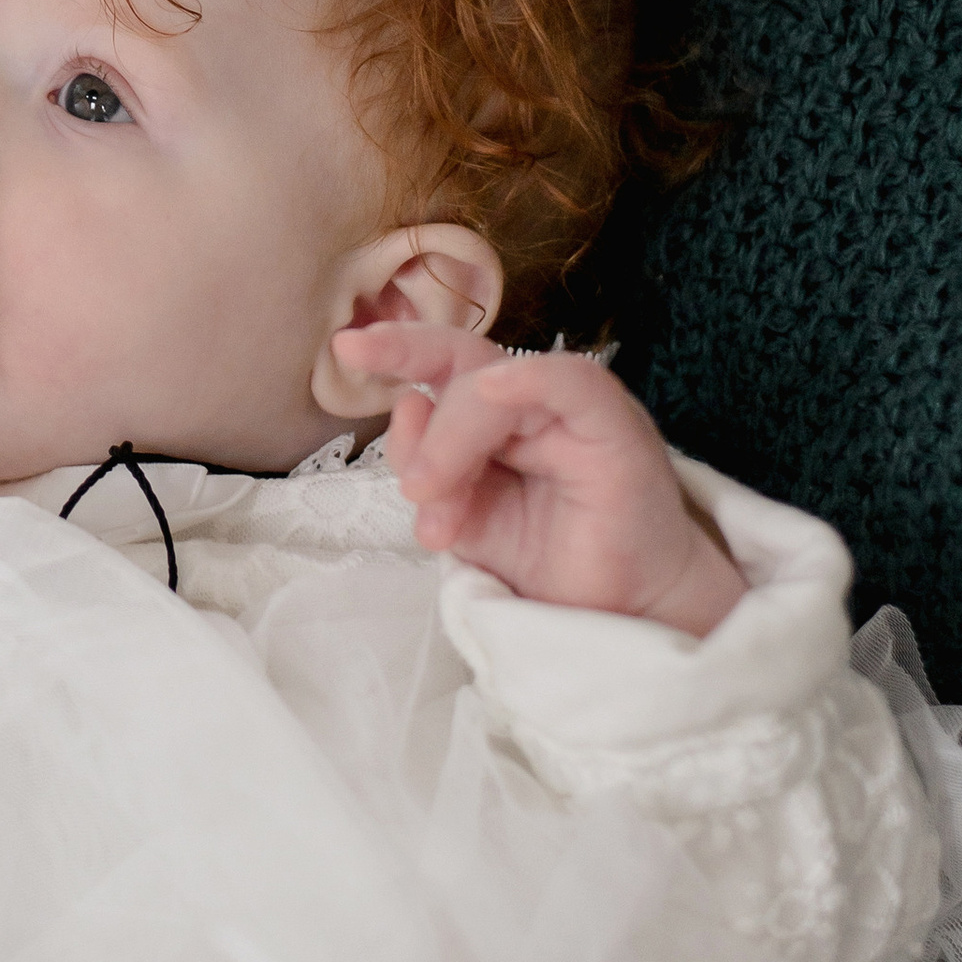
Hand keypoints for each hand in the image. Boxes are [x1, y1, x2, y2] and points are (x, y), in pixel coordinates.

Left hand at [336, 323, 738, 635]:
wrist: (617, 613)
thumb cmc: (546, 559)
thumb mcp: (464, 516)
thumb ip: (428, 466)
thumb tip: (405, 408)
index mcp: (496, 413)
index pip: (441, 364)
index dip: (395, 349)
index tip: (345, 348)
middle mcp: (534, 400)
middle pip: (461, 365)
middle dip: (420, 405)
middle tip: (411, 481)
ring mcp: (574, 410)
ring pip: (496, 382)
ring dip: (454, 440)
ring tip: (439, 501)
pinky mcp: (617, 430)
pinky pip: (571, 384)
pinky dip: (527, 379)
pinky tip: (492, 392)